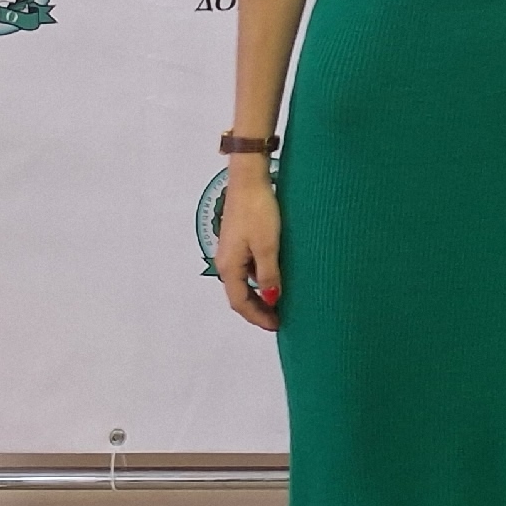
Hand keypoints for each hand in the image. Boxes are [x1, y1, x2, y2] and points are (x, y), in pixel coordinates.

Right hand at [215, 166, 281, 330]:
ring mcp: (231, 250)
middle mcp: (226, 262)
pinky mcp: (239, 239)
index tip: (276, 325)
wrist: (248, 180)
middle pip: (239, 294)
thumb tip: (271, 298)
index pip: (240, 302)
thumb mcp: (267, 245)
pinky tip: (274, 275)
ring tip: (279, 301)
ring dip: (259, 293)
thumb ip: (268, 273)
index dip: (257, 316)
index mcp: (229, 267)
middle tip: (278, 319)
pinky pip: (247, 267)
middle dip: (257, 309)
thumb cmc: (258, 212)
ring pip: (243, 281)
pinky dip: (259, 278)